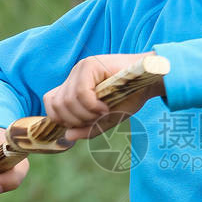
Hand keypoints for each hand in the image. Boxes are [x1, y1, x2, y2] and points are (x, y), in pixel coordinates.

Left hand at [43, 51, 164, 141]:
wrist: (150, 81)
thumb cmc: (130, 98)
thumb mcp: (106, 120)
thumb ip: (88, 129)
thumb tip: (67, 136)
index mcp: (73, 87)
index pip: (51, 104)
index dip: (62, 119)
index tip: (83, 124)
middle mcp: (74, 76)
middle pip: (57, 105)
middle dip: (75, 120)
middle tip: (95, 119)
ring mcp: (81, 69)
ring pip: (67, 100)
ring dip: (86, 114)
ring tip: (103, 113)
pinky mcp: (90, 65)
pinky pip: (81, 92)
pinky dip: (92, 106)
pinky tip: (105, 107)